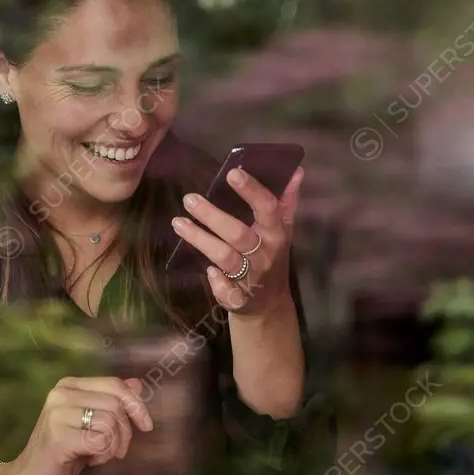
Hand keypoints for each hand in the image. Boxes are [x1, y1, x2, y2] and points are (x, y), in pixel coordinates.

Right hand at [0, 377, 153, 474]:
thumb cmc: (64, 452)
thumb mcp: (90, 423)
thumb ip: (110, 401)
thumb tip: (137, 384)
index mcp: (69, 385)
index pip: (114, 385)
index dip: (136, 404)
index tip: (146, 425)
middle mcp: (61, 394)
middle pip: (115, 404)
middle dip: (126, 432)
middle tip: (118, 451)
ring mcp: (57, 414)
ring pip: (110, 422)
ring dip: (113, 446)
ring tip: (98, 455)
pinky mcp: (58, 437)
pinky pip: (100, 441)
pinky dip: (102, 455)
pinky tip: (88, 460)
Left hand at [172, 165, 303, 315]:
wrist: (270, 304)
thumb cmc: (272, 257)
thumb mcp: (283, 230)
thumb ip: (287, 201)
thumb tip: (295, 171)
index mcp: (276, 234)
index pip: (267, 208)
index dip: (251, 190)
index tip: (232, 173)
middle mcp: (264, 254)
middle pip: (238, 233)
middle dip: (212, 216)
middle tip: (189, 198)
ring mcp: (251, 277)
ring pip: (225, 257)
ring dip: (200, 240)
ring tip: (178, 222)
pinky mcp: (239, 298)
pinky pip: (228, 292)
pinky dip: (218, 283)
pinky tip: (207, 271)